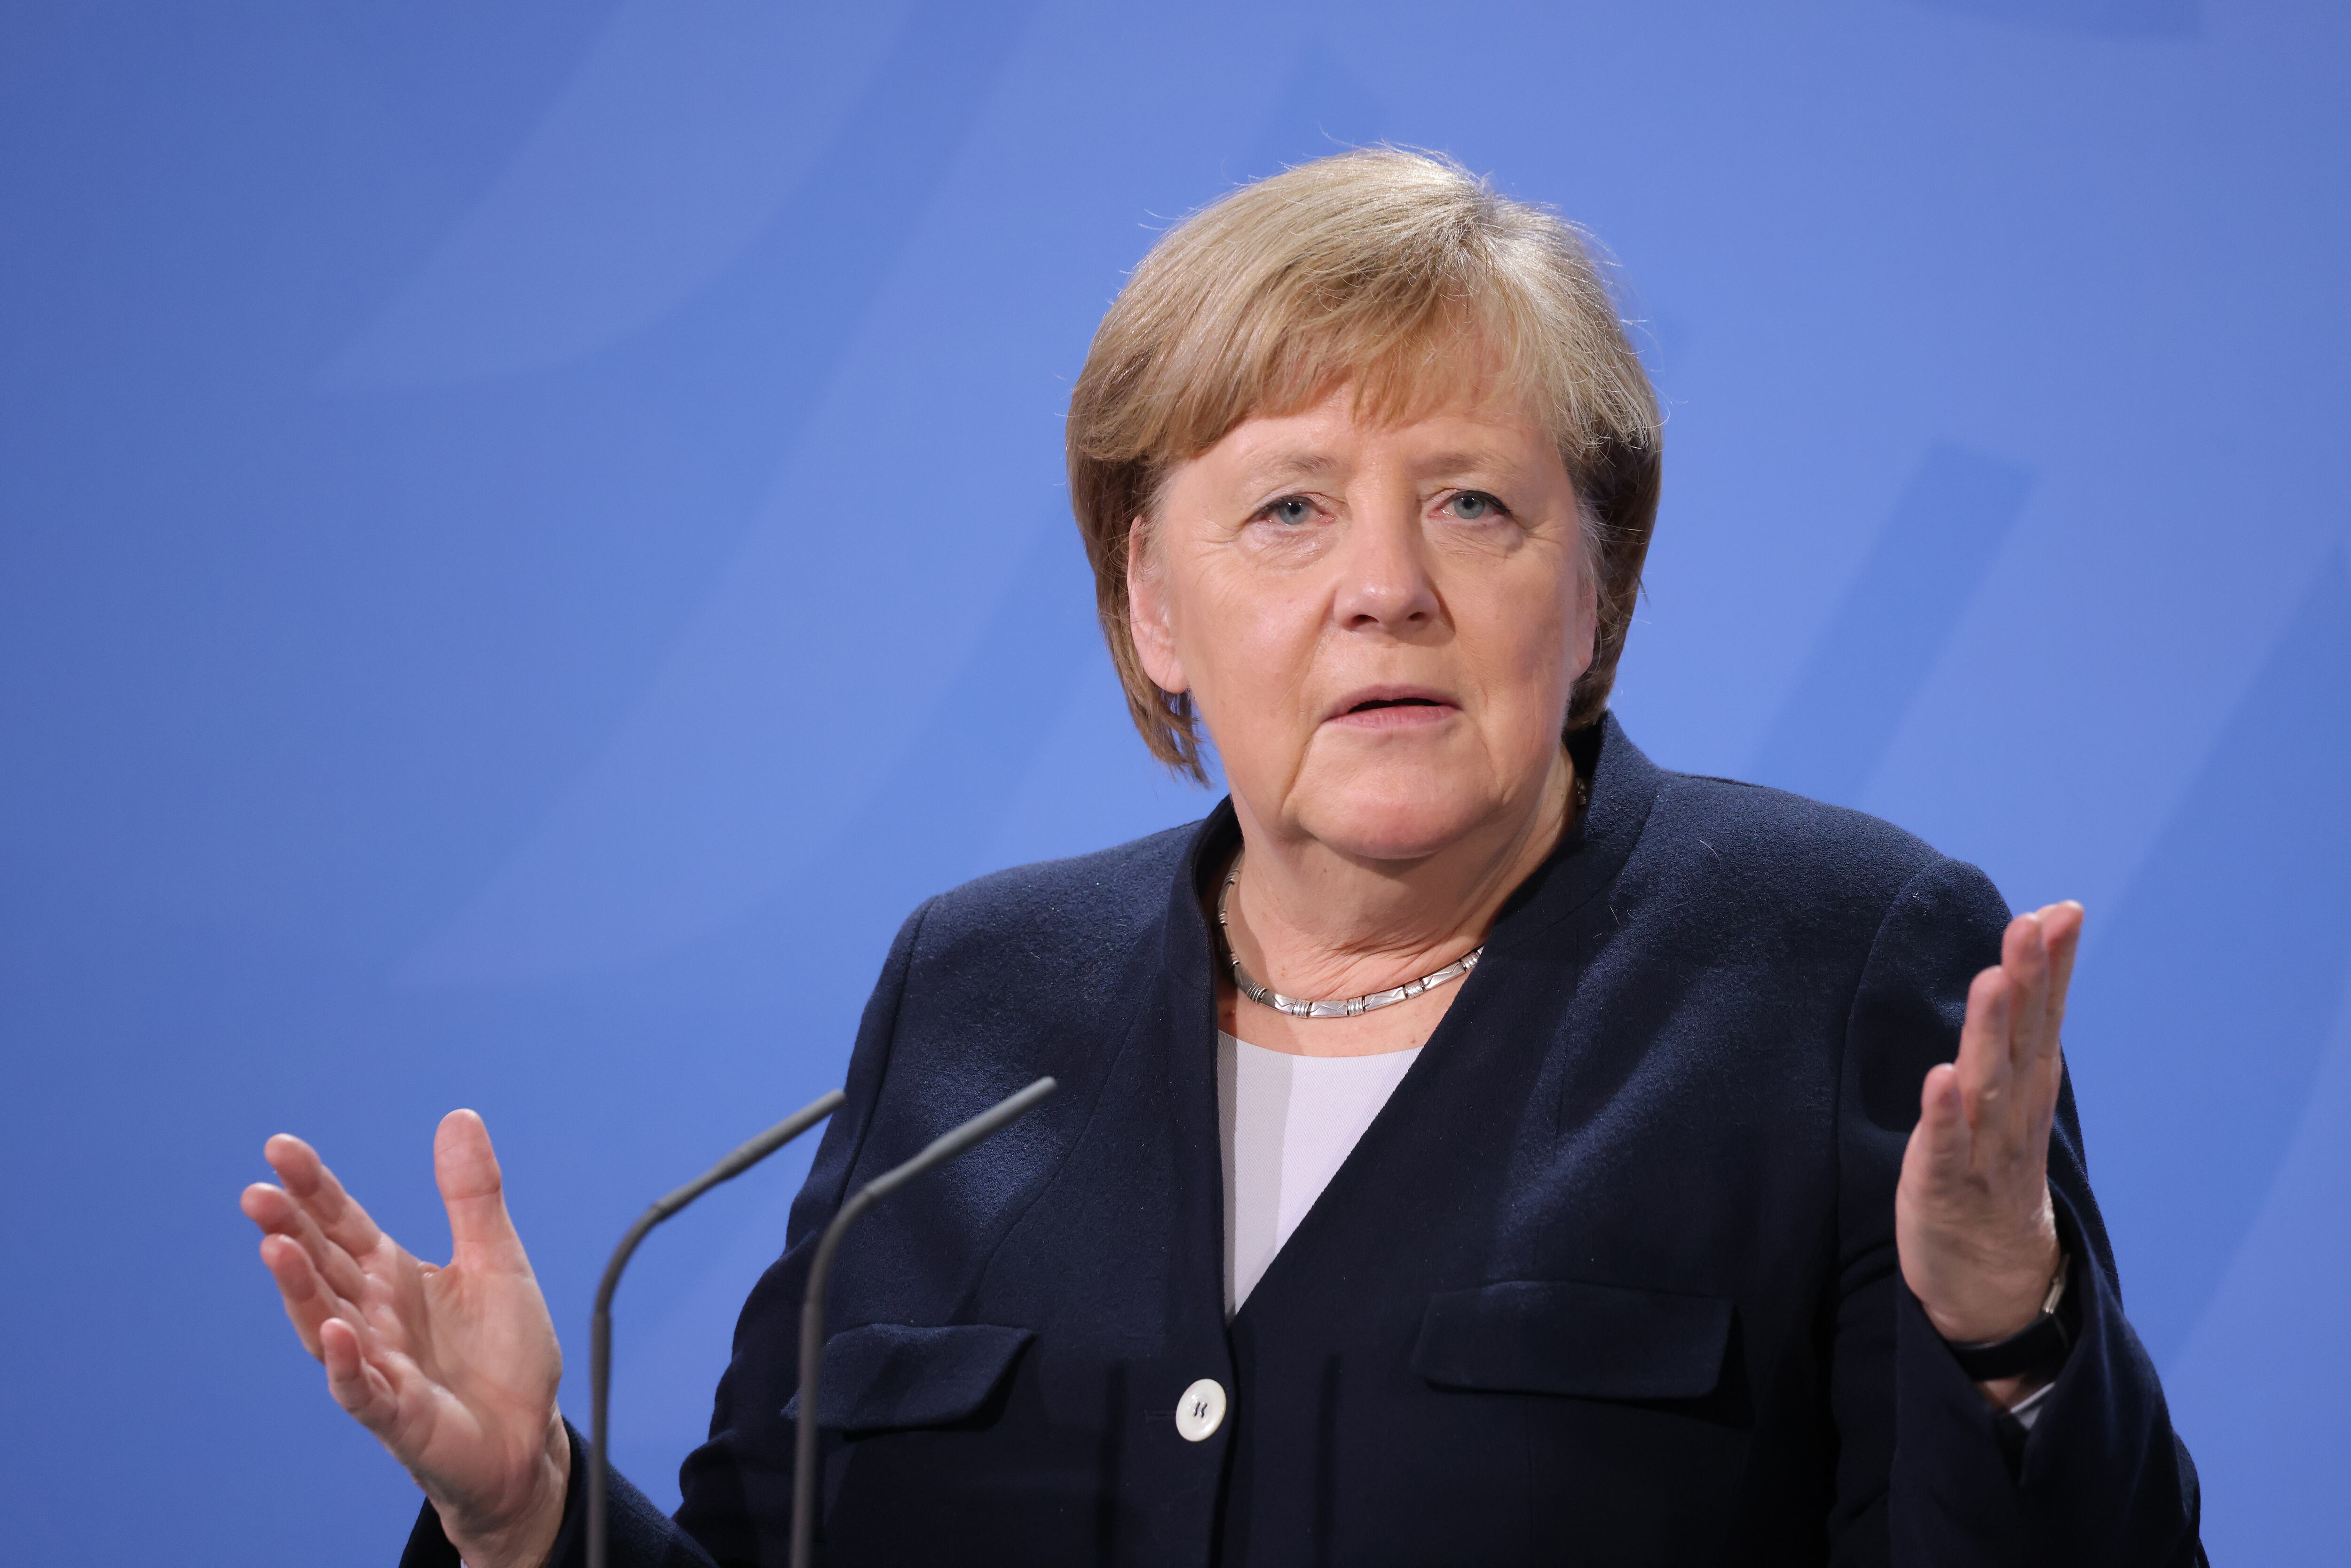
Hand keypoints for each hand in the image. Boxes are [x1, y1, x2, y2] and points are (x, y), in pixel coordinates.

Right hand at [240, 1112, 568, 1567]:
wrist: (525, 1435)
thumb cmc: (503, 1352)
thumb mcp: (498, 1258)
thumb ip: (473, 1195)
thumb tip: (459, 1116)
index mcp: (393, 1274)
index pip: (343, 1223)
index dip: (313, 1188)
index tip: (280, 1148)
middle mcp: (373, 1315)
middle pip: (322, 1266)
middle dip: (289, 1230)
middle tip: (257, 1193)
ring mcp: (378, 1364)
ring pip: (326, 1323)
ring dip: (300, 1290)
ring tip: (275, 1248)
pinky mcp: (397, 1413)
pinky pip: (362, 1389)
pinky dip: (346, 1364)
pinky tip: (335, 1334)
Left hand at [1896, 903, 2079, 1404]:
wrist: (1994, 1285)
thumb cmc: (1992, 1172)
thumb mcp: (2008, 1100)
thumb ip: (2012, 1040)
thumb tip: (2020, 972)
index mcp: (2026, 1088)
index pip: (2042, 1016)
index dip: (2052, 965)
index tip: (2062, 910)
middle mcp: (2013, 1114)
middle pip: (2021, 1039)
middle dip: (2028, 980)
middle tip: (2031, 924)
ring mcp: (1984, 1153)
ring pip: (1989, 1084)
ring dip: (1990, 1033)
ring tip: (1993, 980)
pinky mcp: (1945, 1189)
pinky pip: (1946, 1149)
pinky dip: (1945, 1117)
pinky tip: (1942, 1080)